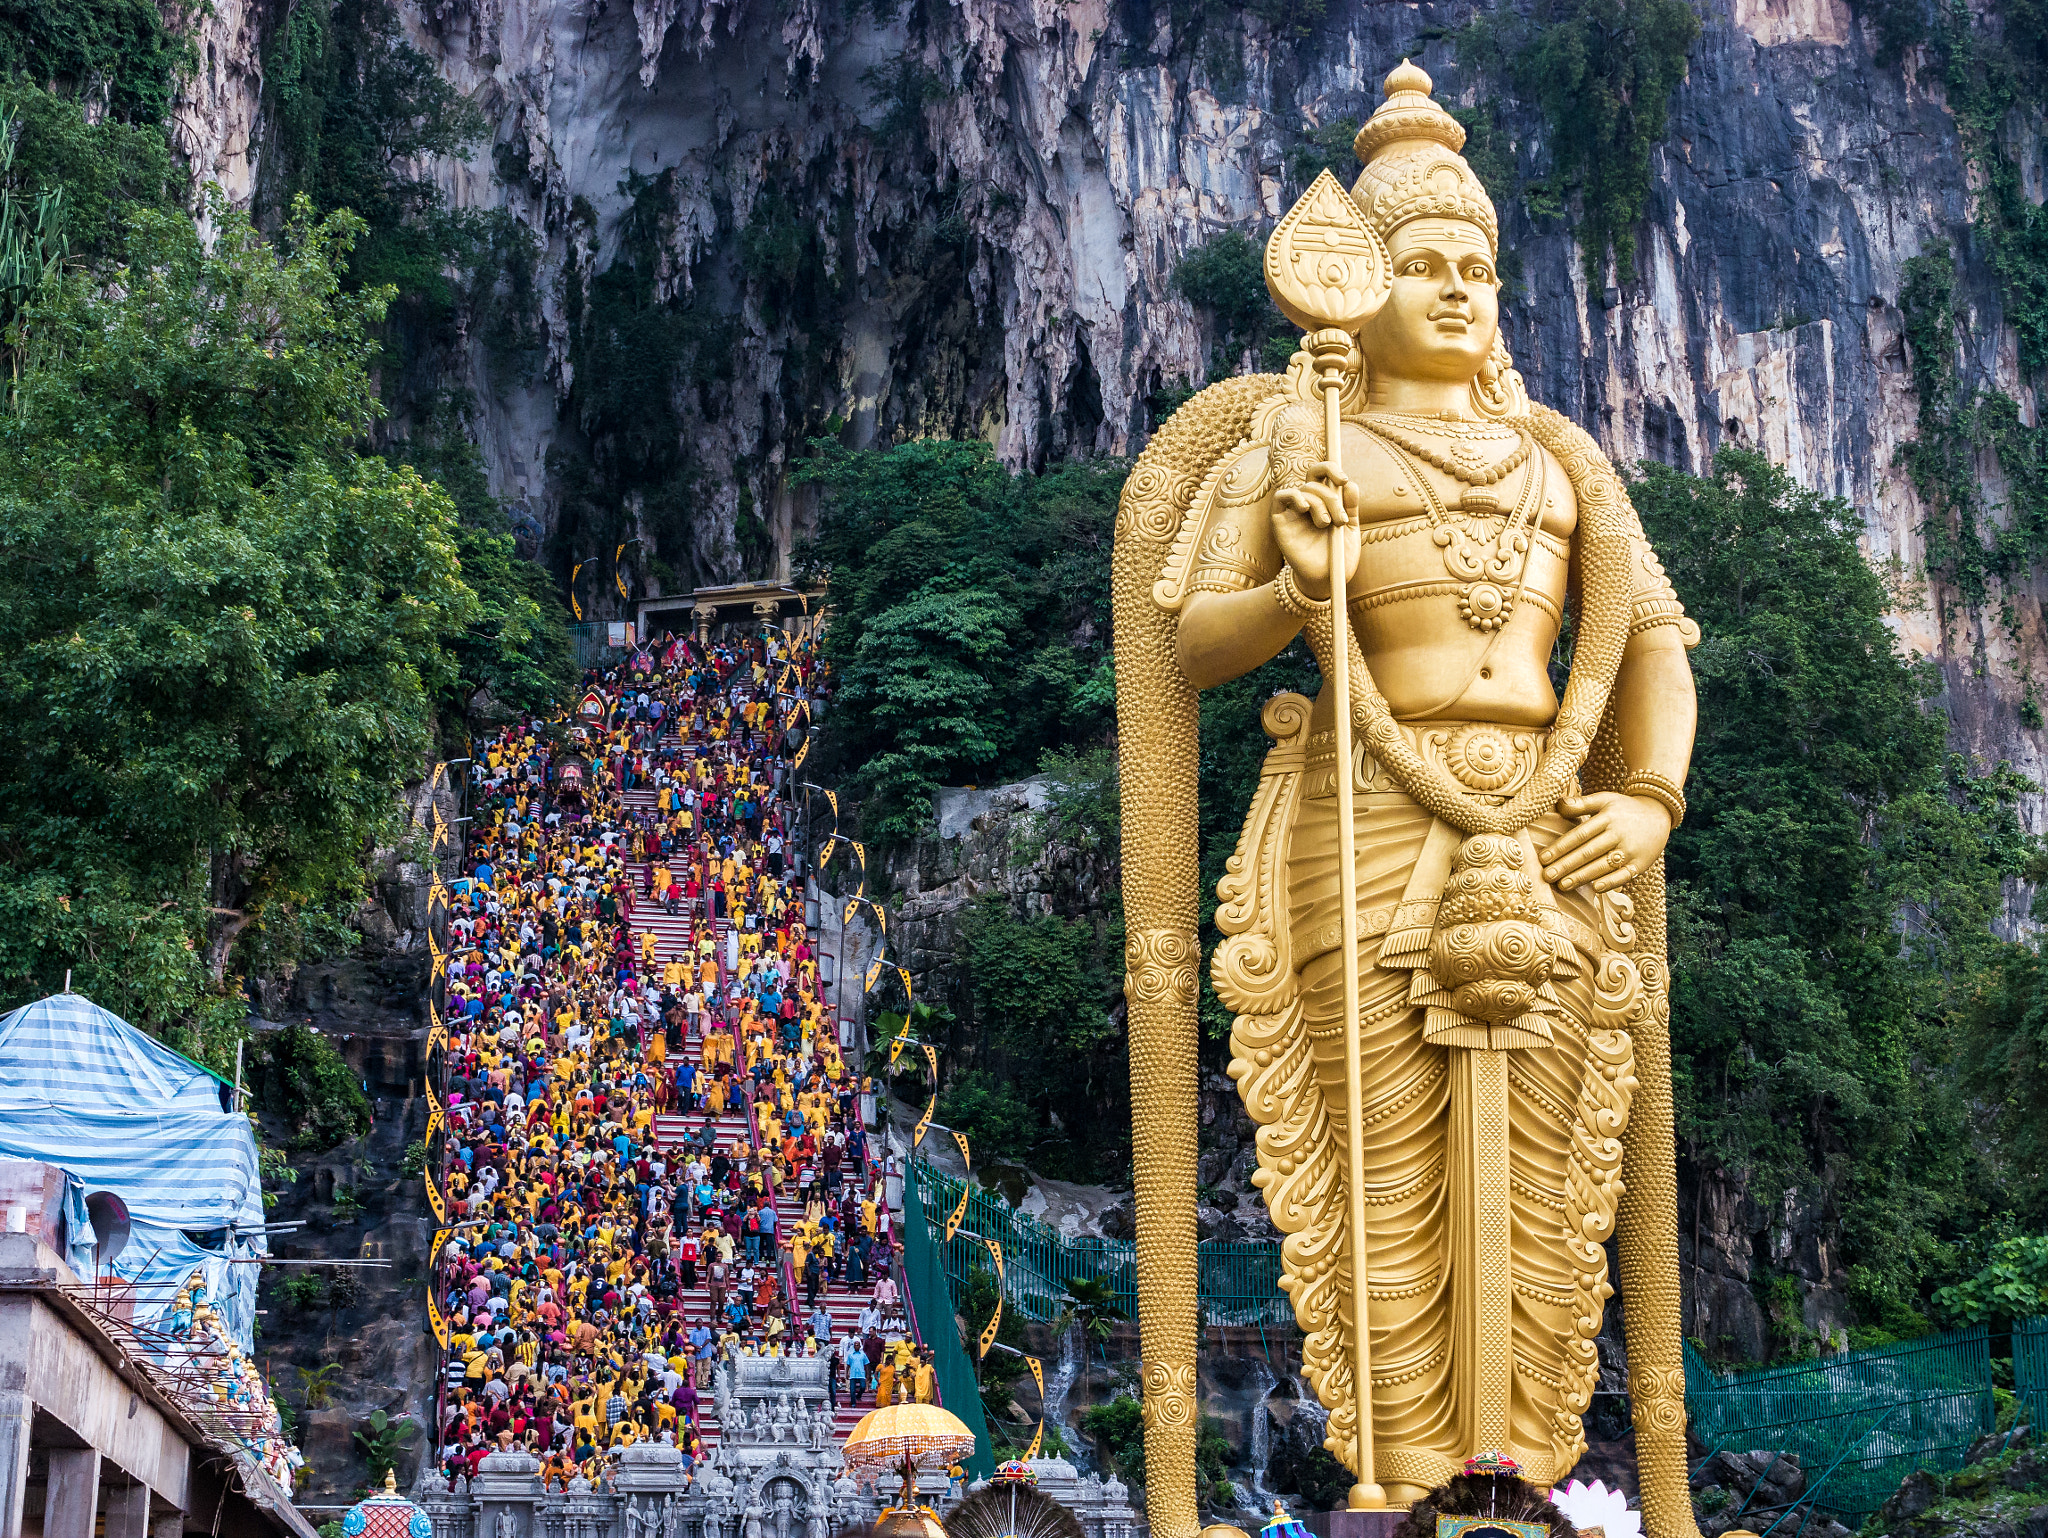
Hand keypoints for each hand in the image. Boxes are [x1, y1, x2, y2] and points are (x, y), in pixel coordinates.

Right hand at [1272, 461, 1361, 600]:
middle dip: (1331, 497)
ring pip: (1303, 490)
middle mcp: (1308, 504)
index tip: (1344, 479)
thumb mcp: (1350, 529)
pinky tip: (1304, 508)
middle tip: (1340, 518)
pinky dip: (1293, 496)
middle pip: (1314, 481)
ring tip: (1326, 525)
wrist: (1326, 580)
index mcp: (1324, 502)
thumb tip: (1350, 484)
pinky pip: (1280, 497)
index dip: (1330, 469)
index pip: (1322, 475)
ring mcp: (1293, 512)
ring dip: (1319, 504)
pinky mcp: (1279, 521)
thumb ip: (1350, 506)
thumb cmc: (1337, 557)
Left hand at [1541, 793, 1673, 892]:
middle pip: (1589, 852)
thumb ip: (1581, 803)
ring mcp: (1631, 849)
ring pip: (1603, 865)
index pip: (1580, 834)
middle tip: (1547, 876)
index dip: (1561, 847)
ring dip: (1583, 876)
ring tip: (1562, 885)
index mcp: (1607, 818)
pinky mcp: (1641, 863)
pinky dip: (1612, 882)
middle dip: (1566, 865)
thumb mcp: (1604, 799)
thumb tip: (1558, 804)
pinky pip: (1625, 875)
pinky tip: (1596, 888)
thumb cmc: (1623, 808)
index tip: (1543, 859)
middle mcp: (1619, 834)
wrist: (1659, 814)